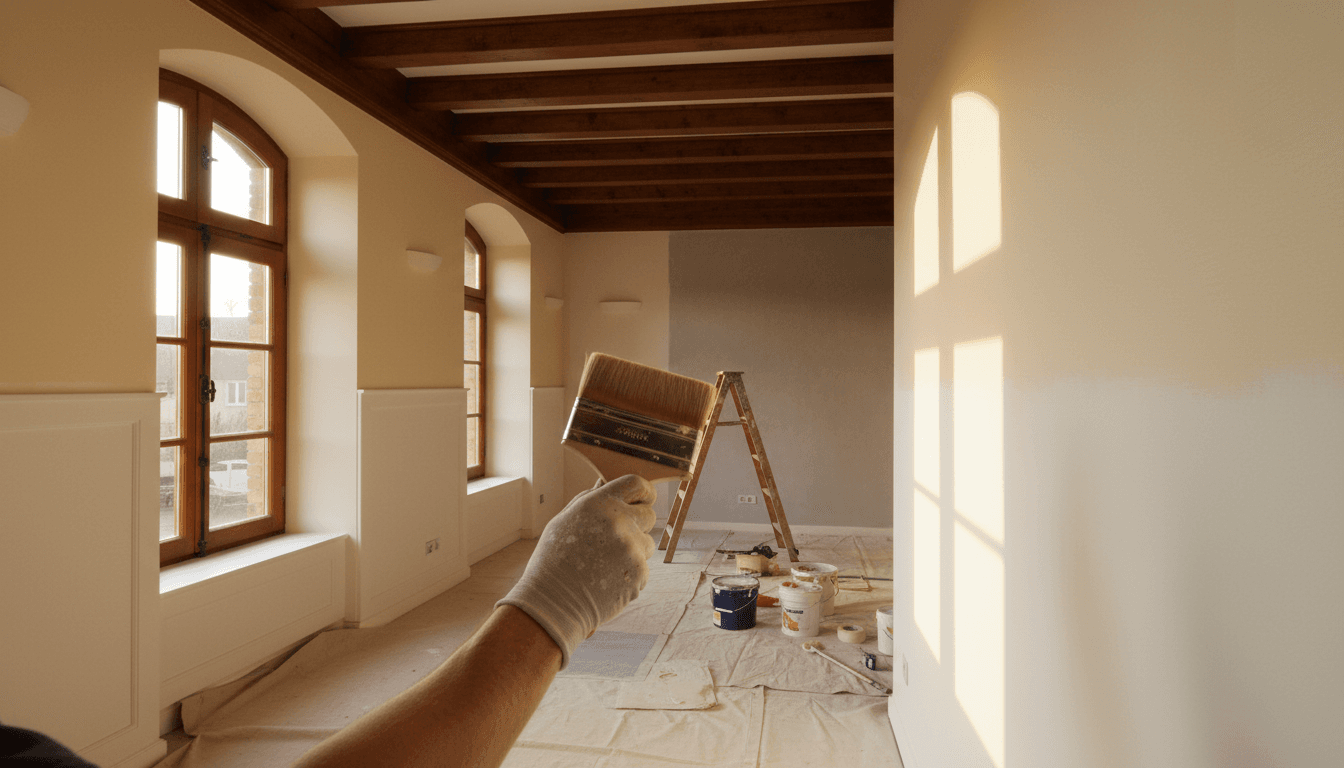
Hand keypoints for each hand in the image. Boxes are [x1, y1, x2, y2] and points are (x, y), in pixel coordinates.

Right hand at [495, 475, 656, 667]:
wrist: (553, 602)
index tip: (644, 499)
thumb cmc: (553, 561)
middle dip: (638, 524)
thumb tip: (603, 484)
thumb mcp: (563, 522)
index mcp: (599, 504)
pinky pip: (643, 568)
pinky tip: (606, 582)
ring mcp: (631, 548)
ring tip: (605, 565)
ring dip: (634, 551)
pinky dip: (630, 575)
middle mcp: (619, 522)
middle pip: (649, 514)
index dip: (644, 491)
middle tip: (617, 540)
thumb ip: (588, 501)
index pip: (637, 484)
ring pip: (647, 544)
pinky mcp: (639, 573)